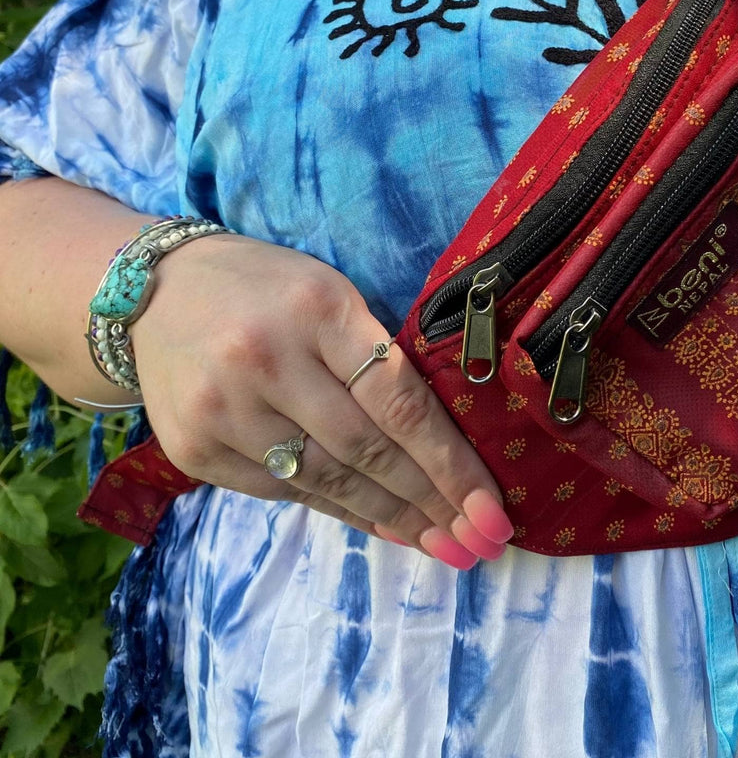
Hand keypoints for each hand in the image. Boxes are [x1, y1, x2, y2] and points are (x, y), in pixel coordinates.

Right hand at [124, 233, 512, 568]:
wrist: (154, 292)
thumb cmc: (269, 288)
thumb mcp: (332, 295)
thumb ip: (376, 357)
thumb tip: (439, 443)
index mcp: (317, 310)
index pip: (398, 400)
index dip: (450, 463)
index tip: (491, 507)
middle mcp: (265, 362)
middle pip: (366, 451)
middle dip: (431, 504)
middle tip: (478, 541)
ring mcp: (222, 411)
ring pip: (325, 482)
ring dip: (390, 518)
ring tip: (438, 542)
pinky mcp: (194, 450)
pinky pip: (282, 493)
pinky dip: (337, 511)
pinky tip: (376, 523)